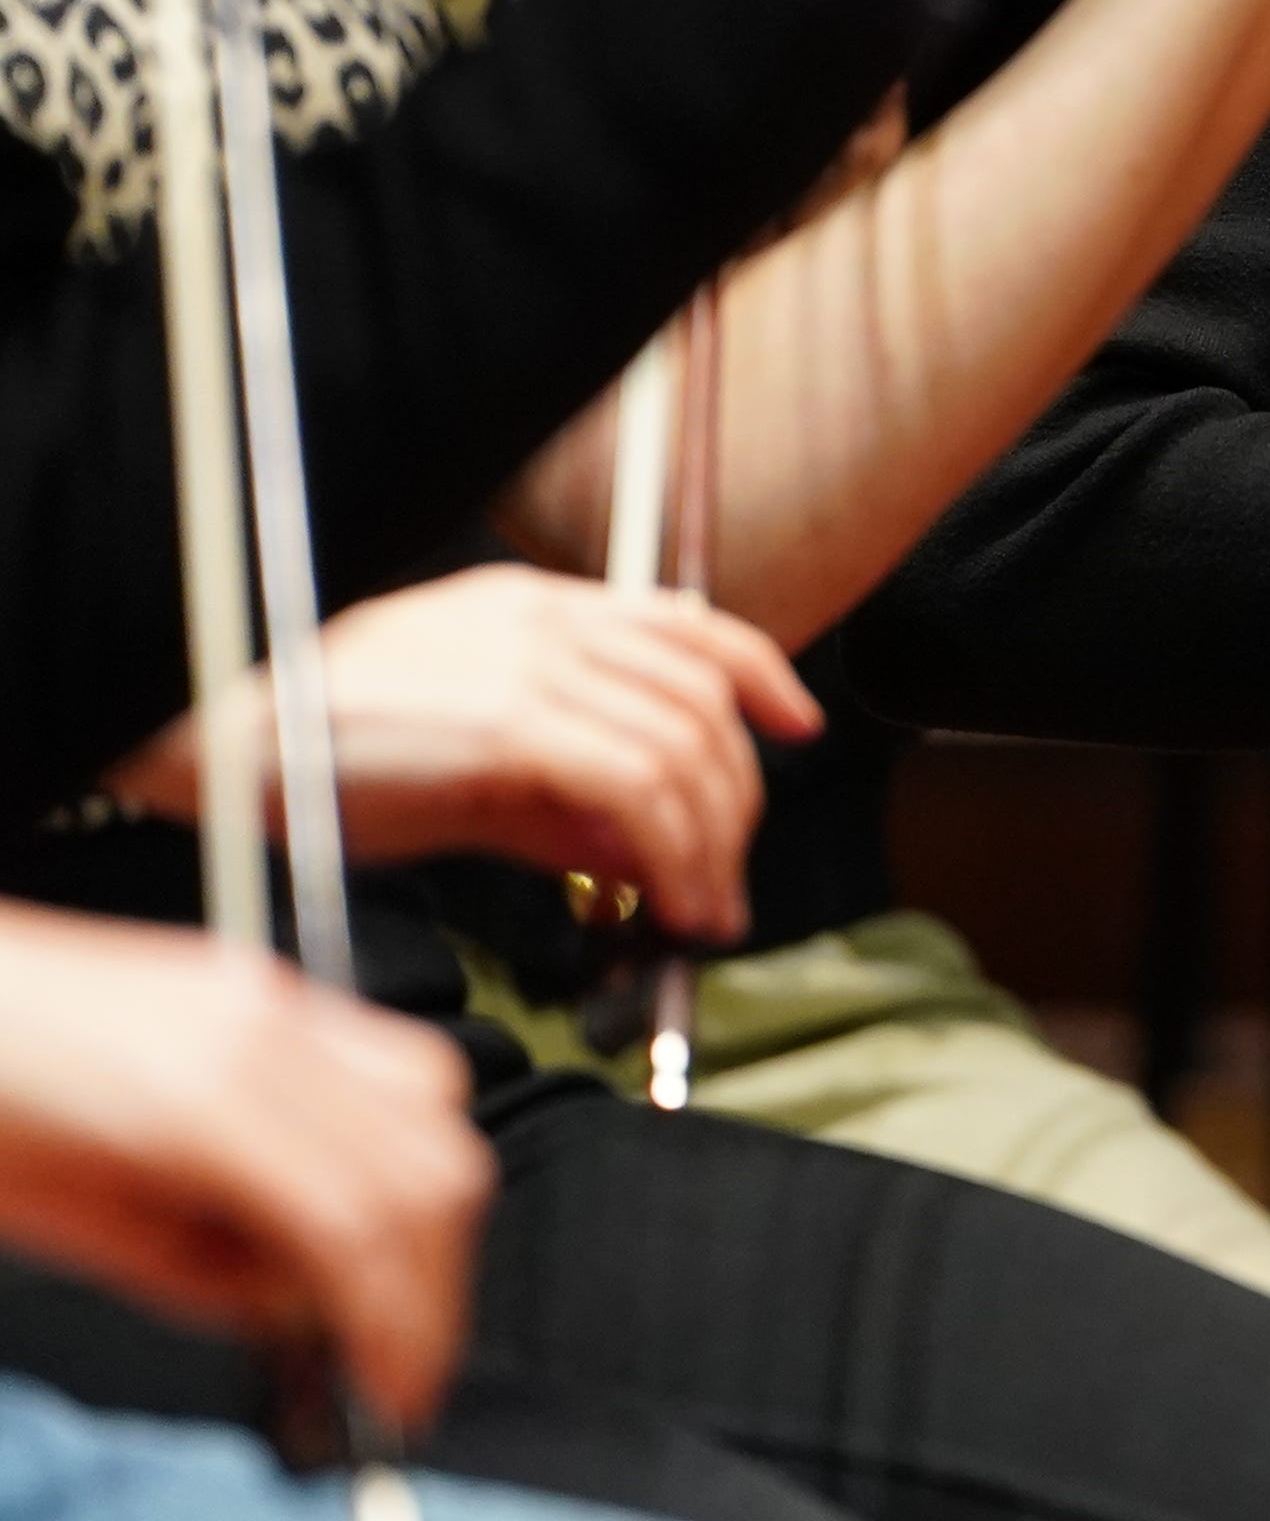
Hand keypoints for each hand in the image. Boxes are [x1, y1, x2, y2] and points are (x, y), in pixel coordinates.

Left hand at [0, 899, 486, 1432]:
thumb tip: (294, 1312)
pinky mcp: (264, 986)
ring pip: (438, 1098)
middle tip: (406, 1356)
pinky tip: (349, 1197)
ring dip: (432, 1207)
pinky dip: (397, 1142)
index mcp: (194, 1101)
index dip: (397, 1322)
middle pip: (429, 1161)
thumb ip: (196, 1273)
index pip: (357, 1223)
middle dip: (437, 1278)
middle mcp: (259, 1031)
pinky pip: (386, 1058)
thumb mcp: (61, 1231)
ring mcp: (271, 995)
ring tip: (384, 1281)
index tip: (398, 1390)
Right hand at [98, 566, 820, 943]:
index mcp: (532, 610)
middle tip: (723, 882)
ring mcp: (527, 666)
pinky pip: (638, 788)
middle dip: (737, 801)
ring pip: (684, 750)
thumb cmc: (321, 756)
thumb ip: (559, 799)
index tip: (797, 729)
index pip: (686, 625)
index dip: (762, 676)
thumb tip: (647, 852)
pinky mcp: (509, 723)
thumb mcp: (462, 767)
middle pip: (702, 701)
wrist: (219, 740)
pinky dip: (673, 854)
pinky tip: (665, 902)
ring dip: (712, 845)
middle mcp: (543, 624)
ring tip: (700, 910)